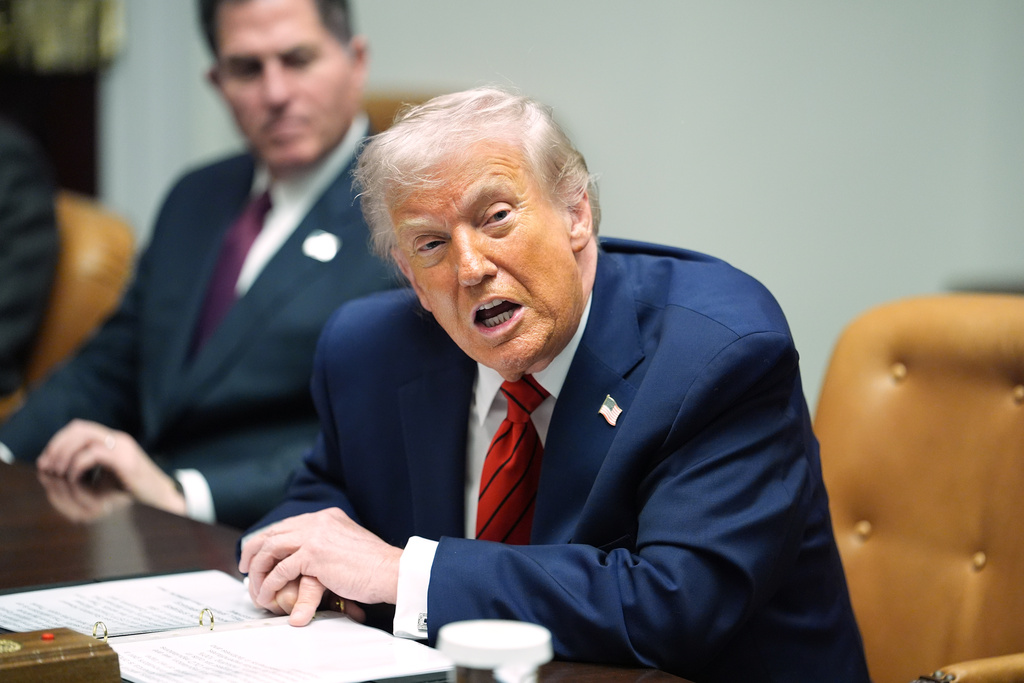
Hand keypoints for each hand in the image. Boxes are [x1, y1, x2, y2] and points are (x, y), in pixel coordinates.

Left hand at [36, 419, 185, 515]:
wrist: (162, 501)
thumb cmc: (132, 494)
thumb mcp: (102, 480)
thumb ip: (82, 471)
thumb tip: (50, 469)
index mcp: (113, 440)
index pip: (79, 427)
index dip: (58, 441)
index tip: (45, 461)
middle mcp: (119, 439)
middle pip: (79, 427)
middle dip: (57, 446)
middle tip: (47, 466)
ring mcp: (123, 448)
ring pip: (84, 437)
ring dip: (64, 454)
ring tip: (57, 472)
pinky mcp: (125, 461)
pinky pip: (93, 455)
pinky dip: (76, 466)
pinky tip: (73, 478)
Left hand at [239, 508, 401, 625]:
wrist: (391, 571)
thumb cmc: (375, 567)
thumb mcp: (348, 546)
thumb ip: (328, 547)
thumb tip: (309, 561)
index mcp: (327, 517)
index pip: (288, 524)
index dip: (268, 540)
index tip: (258, 555)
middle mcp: (319, 521)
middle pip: (273, 532)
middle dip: (254, 551)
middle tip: (245, 569)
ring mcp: (315, 535)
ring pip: (271, 548)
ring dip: (258, 571)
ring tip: (255, 589)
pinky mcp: (313, 554)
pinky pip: (280, 570)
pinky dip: (269, 585)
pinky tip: (268, 596)